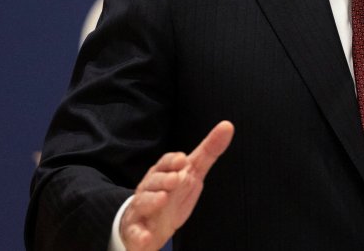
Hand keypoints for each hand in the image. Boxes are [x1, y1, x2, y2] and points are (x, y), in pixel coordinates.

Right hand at [120, 121, 234, 250]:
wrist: (146, 223)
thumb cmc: (171, 194)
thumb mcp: (192, 173)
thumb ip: (209, 151)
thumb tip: (228, 126)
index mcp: (162, 173)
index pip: (164, 163)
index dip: (172, 161)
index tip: (182, 160)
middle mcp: (148, 189)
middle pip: (153, 181)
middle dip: (164, 179)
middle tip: (176, 179)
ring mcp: (141, 210)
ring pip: (142, 203)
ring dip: (151, 200)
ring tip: (162, 199)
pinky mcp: (136, 231)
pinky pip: (136, 233)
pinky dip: (140, 235)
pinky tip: (146, 238)